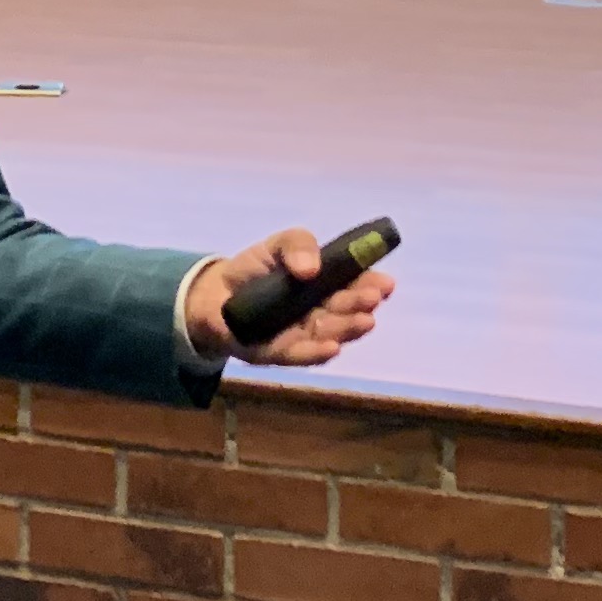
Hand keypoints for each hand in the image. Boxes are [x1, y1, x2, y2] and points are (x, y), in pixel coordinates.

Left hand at [186, 227, 394, 367]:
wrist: (215, 292)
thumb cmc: (256, 269)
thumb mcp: (280, 244)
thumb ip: (299, 245)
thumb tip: (310, 268)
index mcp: (328, 287)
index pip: (358, 287)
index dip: (374, 286)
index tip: (386, 283)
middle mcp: (321, 315)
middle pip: (347, 313)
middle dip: (361, 306)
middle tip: (372, 298)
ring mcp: (302, 336)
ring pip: (330, 335)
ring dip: (347, 329)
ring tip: (363, 320)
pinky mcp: (278, 353)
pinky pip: (300, 355)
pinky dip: (317, 353)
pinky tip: (332, 347)